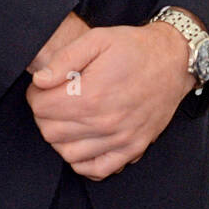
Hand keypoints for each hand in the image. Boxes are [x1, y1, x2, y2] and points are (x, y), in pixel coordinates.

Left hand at [26, 22, 196, 179]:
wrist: (173, 60)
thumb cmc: (135, 48)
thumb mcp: (98, 39)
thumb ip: (65, 58)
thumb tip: (40, 80)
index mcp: (92, 95)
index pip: (42, 108)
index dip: (36, 95)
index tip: (43, 87)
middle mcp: (105, 122)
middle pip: (51, 132)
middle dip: (44, 115)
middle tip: (53, 99)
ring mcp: (120, 139)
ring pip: (68, 154)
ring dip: (60, 137)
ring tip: (68, 117)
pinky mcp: (133, 148)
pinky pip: (96, 170)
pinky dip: (82, 161)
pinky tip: (82, 141)